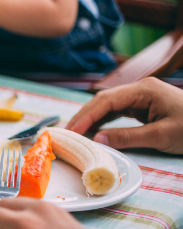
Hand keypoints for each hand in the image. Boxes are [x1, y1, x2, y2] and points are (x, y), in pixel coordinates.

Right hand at [67, 77, 182, 153]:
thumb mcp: (160, 136)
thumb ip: (127, 137)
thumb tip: (97, 139)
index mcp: (144, 90)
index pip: (106, 100)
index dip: (86, 115)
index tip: (72, 131)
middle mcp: (140, 89)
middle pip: (104, 100)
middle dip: (84, 116)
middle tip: (67, 133)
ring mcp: (142, 97)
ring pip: (108, 106)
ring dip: (92, 119)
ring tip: (75, 134)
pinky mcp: (144, 106)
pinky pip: (117, 112)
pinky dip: (103, 121)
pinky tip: (94, 131)